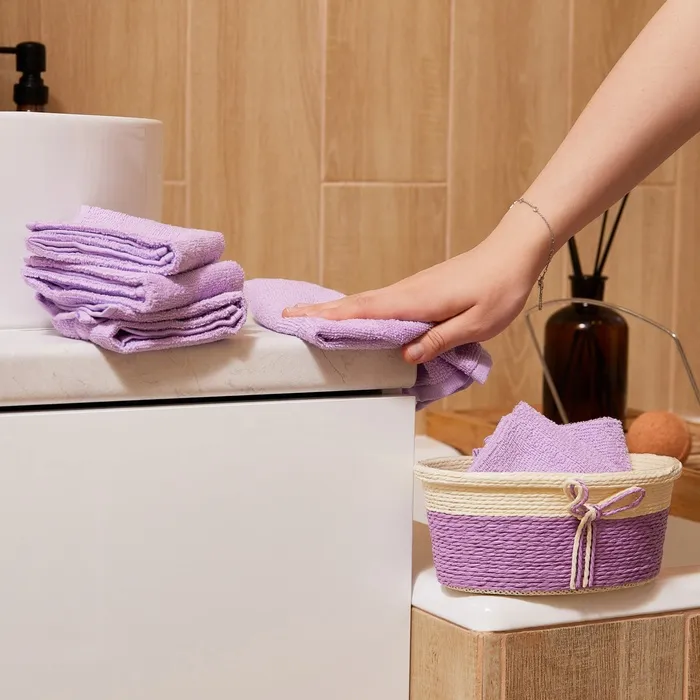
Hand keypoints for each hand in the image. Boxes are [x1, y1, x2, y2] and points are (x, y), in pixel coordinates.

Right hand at [283, 208, 551, 363]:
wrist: (513, 253)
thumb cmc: (499, 288)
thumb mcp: (476, 323)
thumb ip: (440, 339)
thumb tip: (407, 356)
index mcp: (417, 301)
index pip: (365, 312)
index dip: (331, 319)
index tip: (300, 320)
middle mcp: (407, 291)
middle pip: (355, 303)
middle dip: (320, 311)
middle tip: (287, 316)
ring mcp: (411, 288)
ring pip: (365, 301)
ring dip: (335, 309)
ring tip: (309, 318)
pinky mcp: (418, 289)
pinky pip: (379, 301)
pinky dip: (357, 308)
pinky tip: (352, 315)